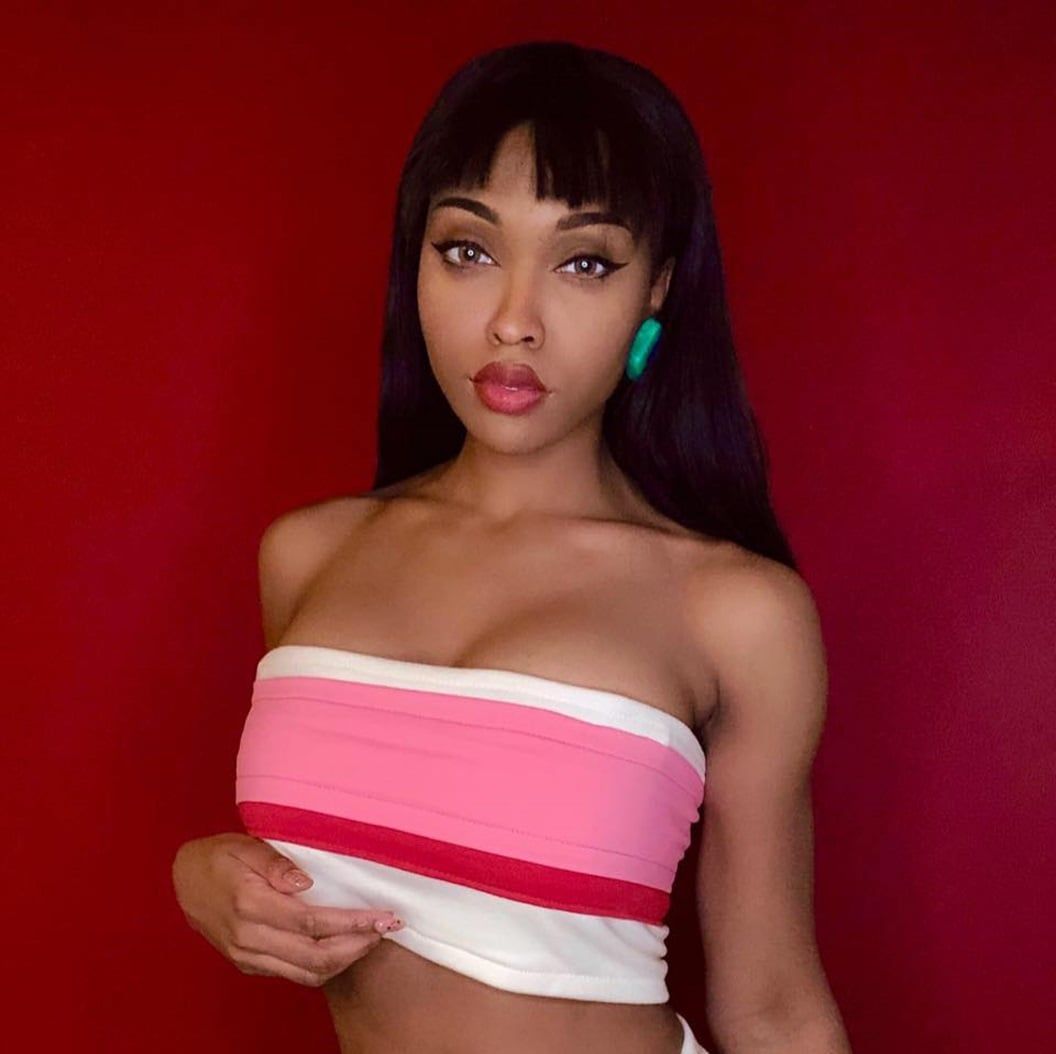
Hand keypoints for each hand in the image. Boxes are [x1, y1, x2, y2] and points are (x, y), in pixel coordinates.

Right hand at [171, 832, 402, 986]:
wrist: (183, 881)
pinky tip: (345, 947)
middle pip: (315, 956)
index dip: (353, 923)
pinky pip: (294, 974)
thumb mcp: (244, 846)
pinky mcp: (249, 964)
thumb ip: (275, 863)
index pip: (313, 923)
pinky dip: (325, 965)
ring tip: (373, 938)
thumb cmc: (218, 857)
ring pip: (307, 973)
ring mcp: (248, 957)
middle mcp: (249, 939)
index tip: (383, 916)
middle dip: (358, 945)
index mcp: (250, 907)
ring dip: (346, 960)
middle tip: (388, 927)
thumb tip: (307, 882)